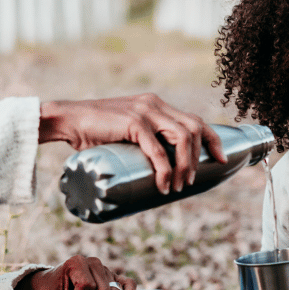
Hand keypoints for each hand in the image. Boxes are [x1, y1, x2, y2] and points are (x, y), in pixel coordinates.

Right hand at [37, 95, 225, 194]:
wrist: (67, 120)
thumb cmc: (92, 133)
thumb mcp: (124, 133)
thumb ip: (140, 142)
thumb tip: (154, 172)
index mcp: (156, 105)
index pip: (195, 119)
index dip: (213, 139)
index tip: (221, 159)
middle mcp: (155, 104)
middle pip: (195, 127)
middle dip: (202, 156)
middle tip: (192, 181)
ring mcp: (145, 111)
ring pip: (183, 137)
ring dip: (185, 165)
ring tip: (178, 186)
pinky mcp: (134, 122)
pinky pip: (158, 149)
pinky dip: (165, 170)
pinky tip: (164, 184)